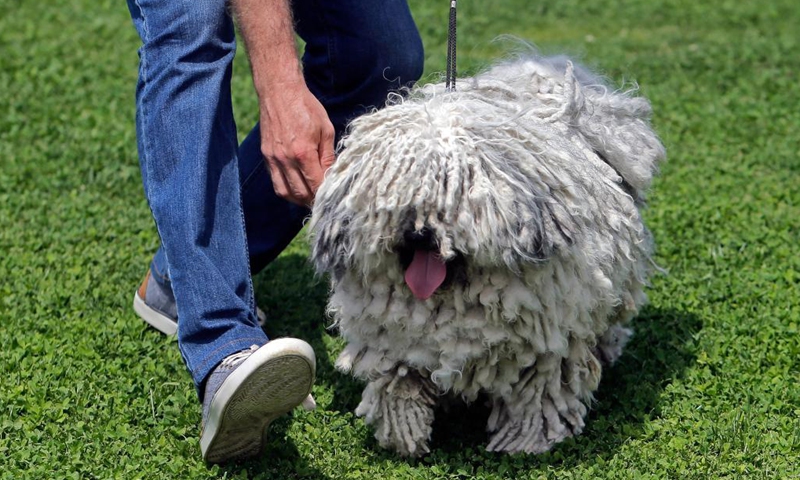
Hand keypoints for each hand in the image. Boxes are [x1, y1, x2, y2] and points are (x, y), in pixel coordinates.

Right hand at [259, 82, 335, 205]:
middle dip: (313, 201)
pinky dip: (287, 189)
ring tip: (310, 199)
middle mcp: (285, 159)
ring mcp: (273, 159)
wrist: (279, 91)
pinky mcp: (266, 156)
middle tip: (324, 202)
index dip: (325, 195)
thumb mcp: (325, 129)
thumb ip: (328, 156)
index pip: (315, 185)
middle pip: (300, 193)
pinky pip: (275, 181)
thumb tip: (332, 175)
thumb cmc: (306, 107)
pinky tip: (297, 188)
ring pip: (285, 192)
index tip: (333, 198)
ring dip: (298, 200)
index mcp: (303, 152)